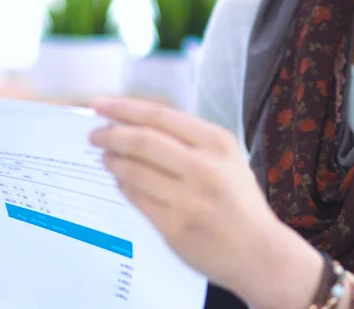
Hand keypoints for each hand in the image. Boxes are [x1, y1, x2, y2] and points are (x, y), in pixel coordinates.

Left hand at [88, 97, 321, 308]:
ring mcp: (189, 198)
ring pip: (135, 171)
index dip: (126, 108)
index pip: (162, 117)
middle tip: (94, 135)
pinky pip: (137, 199)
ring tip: (105, 157)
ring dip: (113, 161)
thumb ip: (190, 140)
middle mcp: (204, 166)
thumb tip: (139, 123)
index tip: (100, 104)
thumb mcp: (227, 158)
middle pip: (143, 140)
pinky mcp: (175, 226)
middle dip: (111, 134)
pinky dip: (124, 186)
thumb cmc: (239, 199)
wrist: (258, 250)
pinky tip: (121, 181)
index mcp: (218, 142)